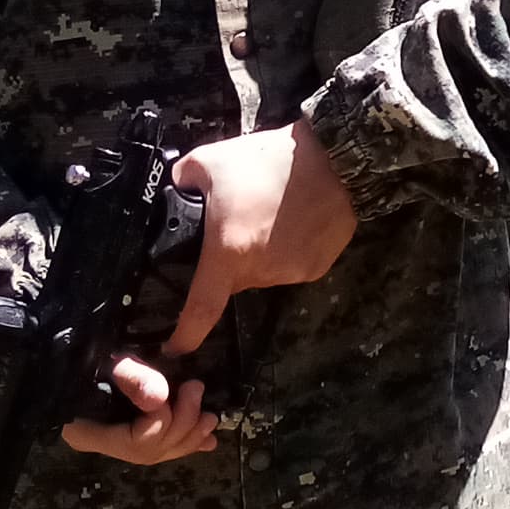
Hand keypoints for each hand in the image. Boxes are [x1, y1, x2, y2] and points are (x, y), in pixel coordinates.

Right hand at [58, 356, 215, 466]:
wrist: (60, 350)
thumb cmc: (77, 355)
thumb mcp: (101, 359)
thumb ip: (131, 377)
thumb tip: (160, 397)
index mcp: (87, 431)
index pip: (134, 443)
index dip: (160, 422)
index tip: (170, 390)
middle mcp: (102, 442)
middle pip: (150, 450)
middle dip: (182, 426)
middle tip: (196, 390)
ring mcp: (114, 439)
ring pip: (159, 451)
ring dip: (189, 435)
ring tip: (210, 417)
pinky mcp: (127, 429)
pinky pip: (160, 444)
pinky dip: (186, 442)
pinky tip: (207, 440)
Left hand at [160, 118, 360, 357]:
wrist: (335, 160)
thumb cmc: (271, 160)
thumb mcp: (209, 160)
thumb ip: (182, 181)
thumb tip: (174, 192)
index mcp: (229, 251)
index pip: (201, 308)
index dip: (184, 335)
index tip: (174, 348)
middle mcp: (261, 271)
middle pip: (232, 280)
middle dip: (227, 260)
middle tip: (236, 222)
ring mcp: (292, 273)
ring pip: (261, 273)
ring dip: (257, 253)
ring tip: (268, 214)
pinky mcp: (316, 268)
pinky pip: (288, 267)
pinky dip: (284, 251)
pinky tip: (292, 222)